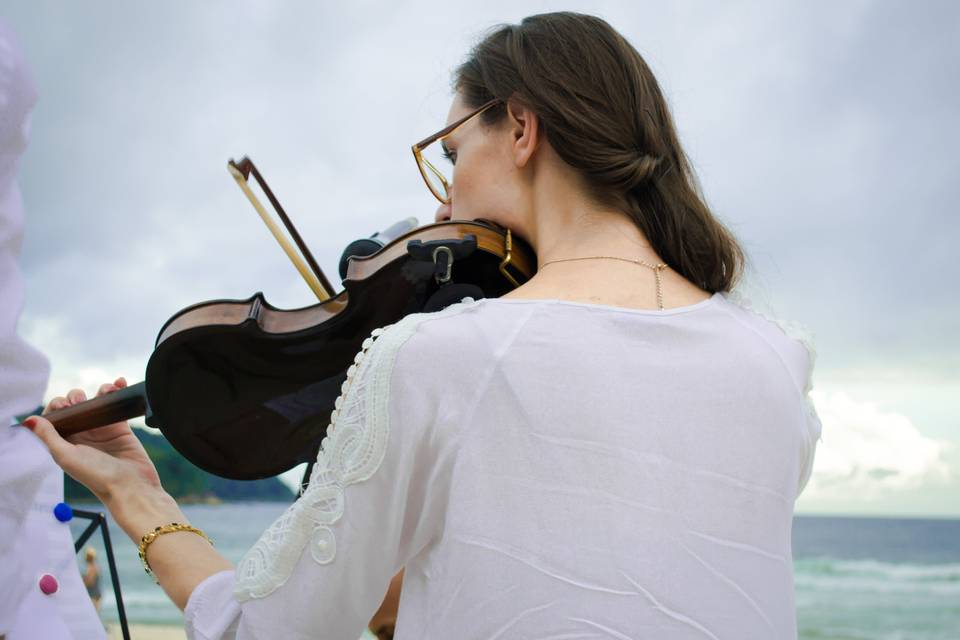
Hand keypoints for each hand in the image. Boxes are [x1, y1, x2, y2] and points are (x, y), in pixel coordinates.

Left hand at [22, 377, 162, 505]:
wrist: (131, 486)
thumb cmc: (98, 476)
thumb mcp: (66, 456)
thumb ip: (48, 437)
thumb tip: (29, 420)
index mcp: (65, 444)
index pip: (54, 419)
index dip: (56, 407)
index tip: (64, 406)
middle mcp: (82, 436)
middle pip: (74, 407)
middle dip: (75, 397)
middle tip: (79, 401)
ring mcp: (102, 431)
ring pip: (96, 403)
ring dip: (98, 391)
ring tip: (105, 390)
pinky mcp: (120, 428)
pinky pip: (116, 405)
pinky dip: (117, 392)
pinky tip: (119, 384)